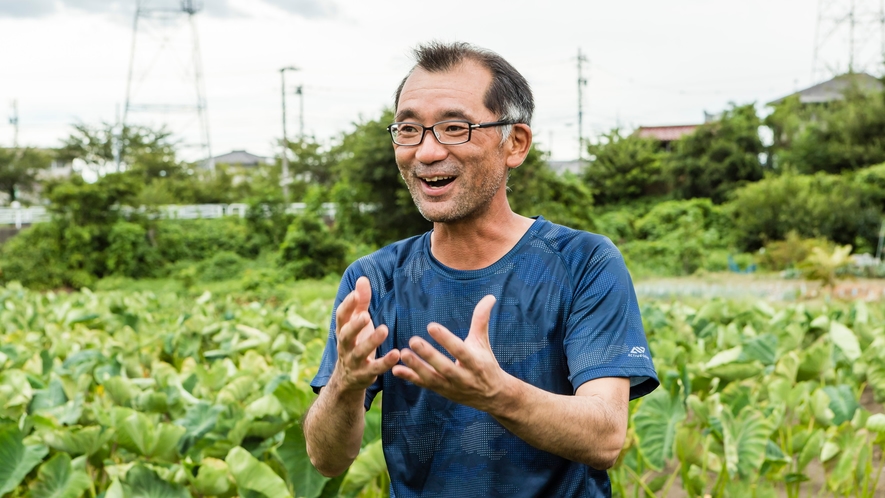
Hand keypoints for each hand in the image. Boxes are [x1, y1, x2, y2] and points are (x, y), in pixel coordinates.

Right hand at [332, 276, 399, 391]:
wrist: (347, 378)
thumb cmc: (356, 342)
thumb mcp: (357, 322)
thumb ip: (360, 302)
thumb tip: (362, 278)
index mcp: (342, 330)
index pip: (341, 317)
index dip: (347, 305)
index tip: (356, 294)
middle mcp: (345, 346)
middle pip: (346, 335)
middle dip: (355, 325)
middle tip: (366, 315)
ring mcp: (354, 361)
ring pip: (360, 352)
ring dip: (371, 341)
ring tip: (384, 329)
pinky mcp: (365, 374)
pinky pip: (375, 368)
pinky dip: (385, 362)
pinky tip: (396, 354)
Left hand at [392, 295, 513, 412]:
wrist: (491, 396)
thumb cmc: (486, 363)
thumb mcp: (483, 342)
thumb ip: (481, 320)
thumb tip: (490, 296)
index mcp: (476, 362)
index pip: (460, 350)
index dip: (446, 339)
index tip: (431, 326)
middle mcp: (464, 377)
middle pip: (445, 367)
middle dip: (429, 355)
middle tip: (413, 340)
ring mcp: (452, 386)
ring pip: (432, 378)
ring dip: (416, 367)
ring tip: (402, 353)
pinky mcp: (442, 391)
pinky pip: (424, 385)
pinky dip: (410, 378)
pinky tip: (396, 369)